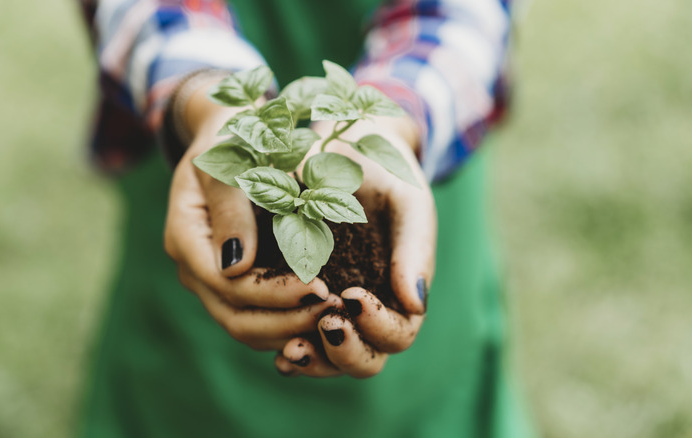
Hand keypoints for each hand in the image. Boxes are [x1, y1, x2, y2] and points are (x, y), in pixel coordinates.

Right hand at [163, 80, 340, 350]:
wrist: (231, 136)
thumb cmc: (231, 138)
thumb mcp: (229, 159)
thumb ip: (231, 208)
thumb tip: (236, 267)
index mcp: (185, 237)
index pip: (228, 285)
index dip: (274, 294)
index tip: (321, 287)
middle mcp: (195, 267)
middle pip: (236, 318)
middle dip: (286, 321)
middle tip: (334, 312)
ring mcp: (212, 279)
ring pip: (247, 327)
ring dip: (290, 330)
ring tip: (334, 318)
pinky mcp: (234, 284)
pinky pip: (258, 319)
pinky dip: (289, 323)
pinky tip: (323, 316)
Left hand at [274, 116, 436, 376]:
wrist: (344, 152)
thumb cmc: (385, 175)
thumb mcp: (407, 201)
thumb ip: (416, 248)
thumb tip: (416, 302)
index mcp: (401, 293)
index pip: (399, 333)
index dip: (379, 327)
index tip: (353, 297)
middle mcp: (368, 312)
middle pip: (365, 360)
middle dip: (345, 352)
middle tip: (326, 325)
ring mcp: (334, 312)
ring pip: (328, 359)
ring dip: (312, 359)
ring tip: (291, 349)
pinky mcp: (300, 302)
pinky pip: (296, 338)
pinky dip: (287, 346)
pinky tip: (275, 343)